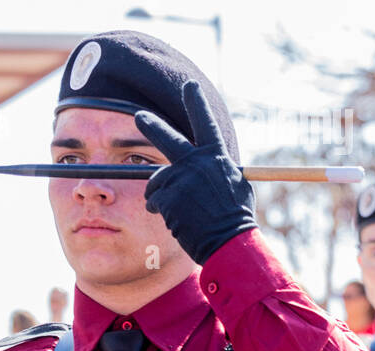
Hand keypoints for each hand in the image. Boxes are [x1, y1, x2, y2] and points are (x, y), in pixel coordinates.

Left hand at [135, 81, 256, 265]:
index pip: (204, 122)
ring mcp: (180, 178)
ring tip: (175, 211)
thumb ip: (219, 171)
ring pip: (156, 181)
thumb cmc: (235, 219)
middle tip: (139, 115)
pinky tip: (175, 220)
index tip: (189, 85)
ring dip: (159, 195)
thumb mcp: (236, 186)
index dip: (196, 102)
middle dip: (151, 125)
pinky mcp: (168, 197)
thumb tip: (214, 167)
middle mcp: (196, 161)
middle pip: (167, 138)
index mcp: (216, 156)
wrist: (228, 242)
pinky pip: (154, 202)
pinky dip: (160, 211)